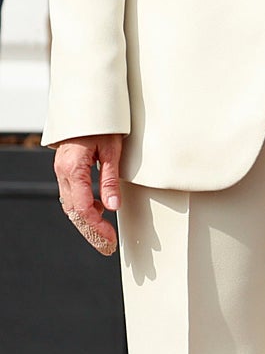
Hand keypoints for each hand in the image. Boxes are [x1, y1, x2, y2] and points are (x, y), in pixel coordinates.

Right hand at [52, 134, 121, 254]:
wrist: (86, 107)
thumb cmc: (101, 123)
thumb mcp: (112, 149)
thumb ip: (110, 179)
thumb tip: (113, 206)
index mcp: (73, 169)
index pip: (83, 208)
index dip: (97, 227)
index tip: (110, 239)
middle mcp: (63, 173)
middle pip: (74, 212)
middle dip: (91, 231)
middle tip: (107, 246)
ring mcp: (62, 173)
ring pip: (71, 206)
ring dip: (87, 222)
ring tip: (104, 235)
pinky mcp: (66, 171)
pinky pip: (72, 195)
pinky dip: (84, 207)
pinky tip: (99, 211)